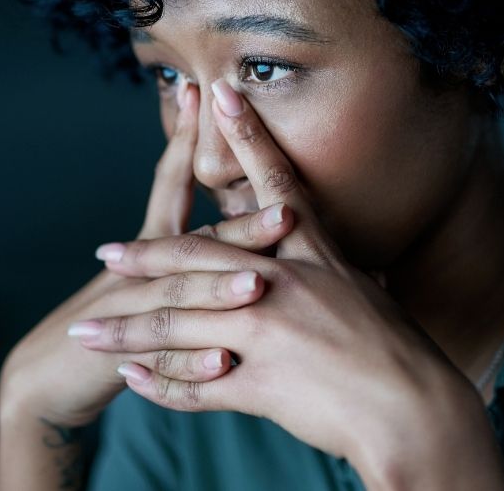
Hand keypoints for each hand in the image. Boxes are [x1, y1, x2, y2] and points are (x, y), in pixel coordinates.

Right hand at [0, 81, 294, 429]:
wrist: (44, 378)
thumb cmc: (108, 330)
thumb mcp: (148, 283)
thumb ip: (189, 256)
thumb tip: (238, 227)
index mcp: (151, 248)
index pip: (171, 183)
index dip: (187, 140)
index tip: (208, 93)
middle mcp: (137, 271)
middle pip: (192, 238)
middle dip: (237, 223)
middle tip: (283, 211)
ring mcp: (125, 312)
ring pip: (177, 295)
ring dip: (217, 289)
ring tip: (258, 284)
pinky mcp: (115, 356)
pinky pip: (162, 359)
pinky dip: (192, 363)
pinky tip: (223, 362)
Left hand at [71, 80, 478, 473]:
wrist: (417, 410)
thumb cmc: (398, 354)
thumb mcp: (362, 292)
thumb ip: (325, 270)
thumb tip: (318, 246)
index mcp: (312, 257)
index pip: (274, 184)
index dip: (246, 137)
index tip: (218, 93)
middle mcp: (281, 285)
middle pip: (196, 258)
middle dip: (145, 257)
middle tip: (105, 253)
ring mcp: (266, 332)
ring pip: (178, 324)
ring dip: (127, 330)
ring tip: (85, 331)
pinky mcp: (259, 381)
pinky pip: (193, 382)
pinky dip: (158, 382)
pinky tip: (129, 377)